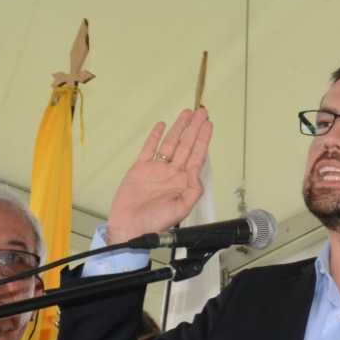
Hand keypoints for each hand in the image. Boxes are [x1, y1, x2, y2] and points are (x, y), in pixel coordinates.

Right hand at [106, 108, 212, 243]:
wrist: (130, 226)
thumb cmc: (156, 222)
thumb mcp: (181, 209)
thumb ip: (192, 191)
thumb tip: (197, 173)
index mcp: (183, 181)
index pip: (197, 156)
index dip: (203, 139)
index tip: (209, 124)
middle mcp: (172, 172)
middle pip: (186, 145)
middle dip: (194, 128)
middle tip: (202, 112)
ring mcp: (157, 168)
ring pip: (170, 143)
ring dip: (179, 128)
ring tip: (187, 113)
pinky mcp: (140, 167)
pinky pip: (149, 148)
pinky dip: (155, 136)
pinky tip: (162, 125)